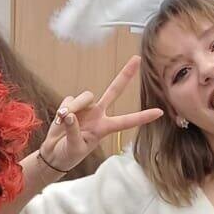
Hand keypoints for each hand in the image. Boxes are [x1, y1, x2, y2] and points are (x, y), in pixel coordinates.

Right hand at [40, 57, 161, 170]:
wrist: (54, 154)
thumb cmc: (68, 154)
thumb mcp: (74, 148)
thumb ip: (73, 131)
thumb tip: (69, 115)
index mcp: (104, 128)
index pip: (126, 121)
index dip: (142, 117)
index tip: (160, 112)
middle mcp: (98, 114)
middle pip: (114, 91)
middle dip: (125, 75)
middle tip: (137, 58)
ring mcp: (85, 109)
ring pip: (85, 96)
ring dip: (75, 106)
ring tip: (63, 119)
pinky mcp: (71, 106)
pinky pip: (69, 101)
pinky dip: (63, 109)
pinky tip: (59, 120)